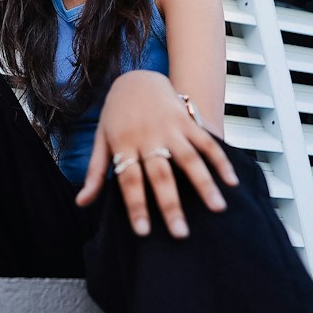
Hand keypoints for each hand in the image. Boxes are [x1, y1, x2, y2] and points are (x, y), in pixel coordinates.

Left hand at [75, 70, 238, 237]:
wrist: (136, 78)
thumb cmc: (116, 116)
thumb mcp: (101, 141)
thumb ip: (95, 173)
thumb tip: (81, 203)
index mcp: (124, 145)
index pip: (130, 181)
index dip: (136, 206)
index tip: (144, 232)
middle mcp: (148, 137)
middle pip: (161, 175)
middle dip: (171, 205)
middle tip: (181, 234)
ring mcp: (170, 128)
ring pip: (189, 159)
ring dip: (205, 184)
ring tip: (218, 209)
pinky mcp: (187, 120)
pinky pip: (207, 142)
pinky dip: (220, 160)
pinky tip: (231, 182)